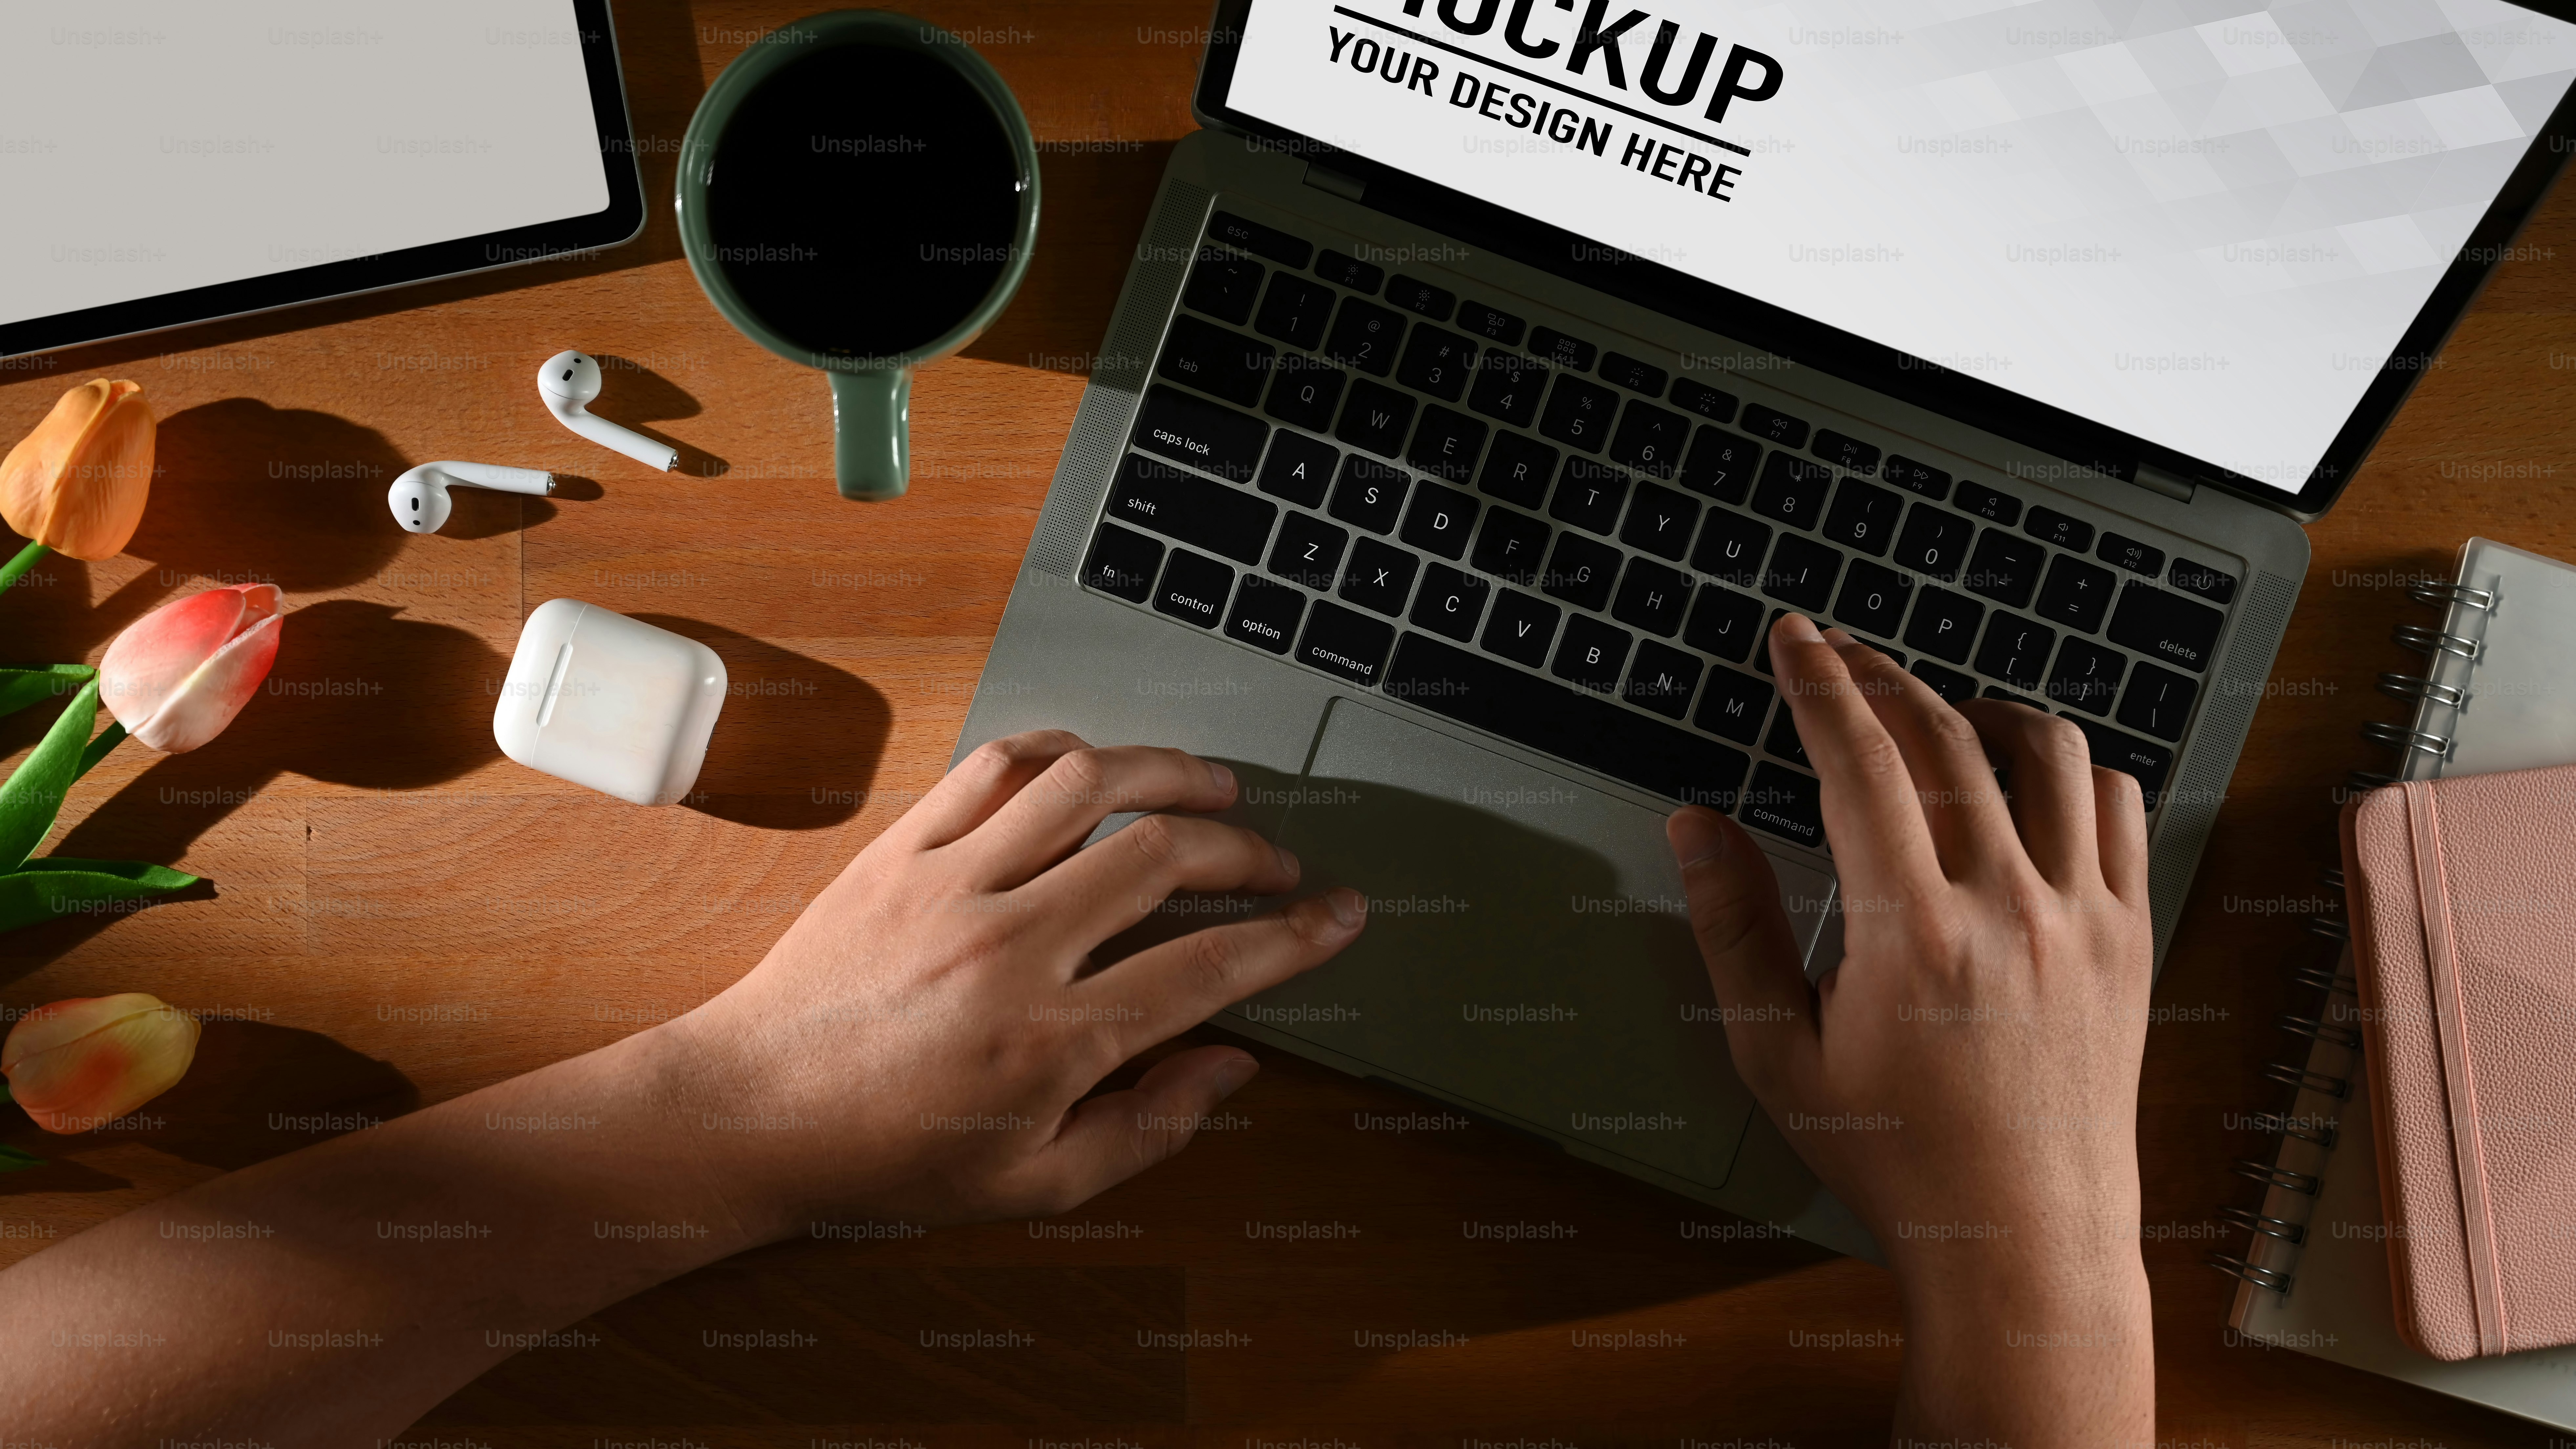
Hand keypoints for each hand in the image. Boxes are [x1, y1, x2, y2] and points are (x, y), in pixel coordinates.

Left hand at [679, 730, 1367, 1232]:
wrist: (753, 1112)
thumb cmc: (890, 1158)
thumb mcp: (1032, 1184)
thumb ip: (1146, 1129)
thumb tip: (1232, 1067)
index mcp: (1051, 1040)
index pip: (1206, 968)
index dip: (1290, 938)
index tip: (1337, 915)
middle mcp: (1010, 947)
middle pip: (1160, 857)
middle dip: (1243, 850)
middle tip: (1274, 862)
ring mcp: (951, 885)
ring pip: (1085, 784)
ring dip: (1166, 772)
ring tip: (1212, 784)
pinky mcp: (901, 849)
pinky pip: (994, 767)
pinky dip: (1060, 750)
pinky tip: (1097, 765)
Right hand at [1667, 615, 2154, 1444]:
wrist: (2024, 1242)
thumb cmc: (1893, 1159)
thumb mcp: (1779, 1055)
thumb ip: (1734, 930)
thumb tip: (1696, 825)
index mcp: (1914, 934)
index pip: (1859, 761)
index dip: (1820, 684)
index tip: (1795, 638)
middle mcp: (2010, 909)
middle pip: (1947, 739)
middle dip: (1884, 678)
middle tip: (1843, 657)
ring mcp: (2083, 919)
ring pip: (2052, 752)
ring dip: (1985, 709)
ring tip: (1940, 713)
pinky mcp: (2130, 941)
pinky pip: (2121, 812)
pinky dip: (2075, 770)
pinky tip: (2030, 781)